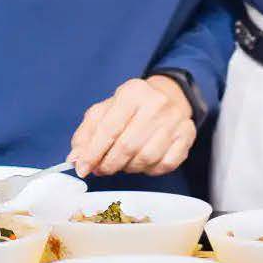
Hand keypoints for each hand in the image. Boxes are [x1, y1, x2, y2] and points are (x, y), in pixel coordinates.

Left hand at [68, 76, 196, 178]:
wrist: (168, 96)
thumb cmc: (131, 107)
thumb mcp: (105, 111)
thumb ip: (86, 134)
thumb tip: (76, 159)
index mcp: (132, 93)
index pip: (108, 129)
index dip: (93, 153)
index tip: (83, 168)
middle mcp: (156, 104)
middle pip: (127, 146)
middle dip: (109, 164)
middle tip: (101, 169)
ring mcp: (175, 120)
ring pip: (146, 158)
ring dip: (128, 168)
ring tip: (122, 163)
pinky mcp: (187, 135)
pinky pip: (165, 165)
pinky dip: (150, 170)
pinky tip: (143, 162)